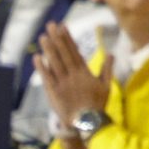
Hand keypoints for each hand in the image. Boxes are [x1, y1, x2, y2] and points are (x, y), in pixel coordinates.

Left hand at [36, 21, 112, 148]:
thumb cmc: (97, 105)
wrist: (86, 123)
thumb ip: (107, 69)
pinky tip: (37, 57)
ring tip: (43, 36)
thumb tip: (111, 54)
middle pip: (63, 53)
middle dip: (56, 38)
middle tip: (50, 25)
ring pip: (54, 63)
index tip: (63, 27)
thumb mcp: (106, 86)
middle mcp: (72, 75)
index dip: (68, 39)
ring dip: (48, 49)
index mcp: (84, 72)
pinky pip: (46, 77)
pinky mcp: (53, 92)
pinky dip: (41, 67)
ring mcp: (62, 83)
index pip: (75, 51)